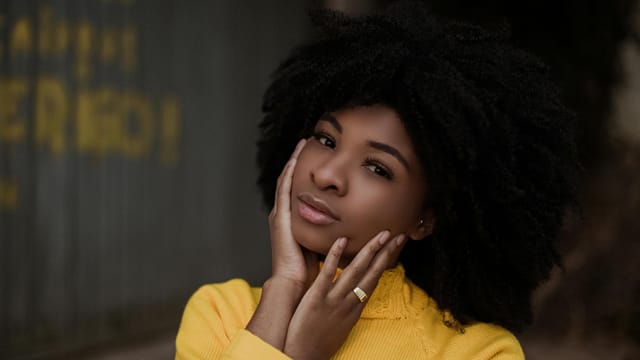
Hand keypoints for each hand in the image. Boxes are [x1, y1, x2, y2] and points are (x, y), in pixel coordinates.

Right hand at [246, 139, 310, 349]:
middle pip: (289, 179)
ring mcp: (279, 214)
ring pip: (285, 179)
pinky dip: (290, 172)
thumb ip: (328, 231)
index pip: (296, 189)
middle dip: (297, 160)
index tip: (314, 155)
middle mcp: (282, 214)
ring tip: (301, 143)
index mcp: (290, 220)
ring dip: (293, 160)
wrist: (294, 282)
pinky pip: (284, 189)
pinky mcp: (279, 217)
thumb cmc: (308, 269)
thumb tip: (347, 225)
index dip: (303, 171)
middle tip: (305, 141)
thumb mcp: (320, 244)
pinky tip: (296, 158)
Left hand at [284, 231, 406, 359]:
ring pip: (355, 271)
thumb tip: (356, 292)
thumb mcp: (343, 325)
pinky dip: (335, 256)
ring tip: (381, 234)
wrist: (304, 357)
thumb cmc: (320, 342)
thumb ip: (350, 306)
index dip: (386, 262)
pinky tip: (341, 241)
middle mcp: (349, 302)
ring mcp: (334, 299)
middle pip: (372, 273)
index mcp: (355, 307)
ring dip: (370, 250)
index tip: (395, 246)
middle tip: (398, 234)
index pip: (375, 279)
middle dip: (386, 252)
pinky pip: (327, 273)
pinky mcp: (316, 298)